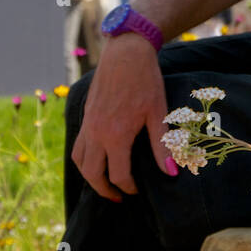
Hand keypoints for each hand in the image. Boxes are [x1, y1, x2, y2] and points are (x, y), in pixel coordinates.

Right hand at [70, 35, 171, 200]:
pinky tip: (97, 159)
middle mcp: (96, 133)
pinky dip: (83, 159)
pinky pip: (77, 145)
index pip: (117, 175)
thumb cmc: (145, 81)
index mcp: (115, 136)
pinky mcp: (85, 115)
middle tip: (118, 197)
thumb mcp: (158, 113)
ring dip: (90, 176)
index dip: (127, 188)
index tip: (137, 191)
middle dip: (104, 189)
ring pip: (79, 161)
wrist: (125, 54)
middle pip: (92, 173)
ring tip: (104, 183)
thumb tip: (172, 173)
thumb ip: (162, 146)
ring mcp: (87, 124)